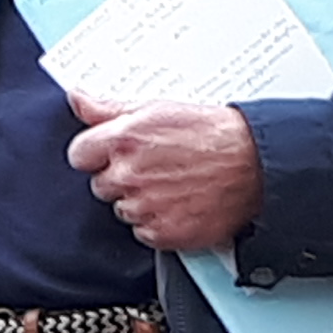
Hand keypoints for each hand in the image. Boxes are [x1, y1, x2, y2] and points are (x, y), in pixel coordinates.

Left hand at [65, 97, 263, 255]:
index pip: (78, 155)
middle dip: (121, 178)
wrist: (254, 164)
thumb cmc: (211, 133)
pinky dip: (157, 223)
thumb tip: (77, 99)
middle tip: (154, 168)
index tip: (113, 154)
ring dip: (140, 201)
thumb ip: (108, 109)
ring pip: (122, 210)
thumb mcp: (157, 109)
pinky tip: (178, 204)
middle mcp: (129, 175)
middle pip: (100, 185)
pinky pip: (143, 233)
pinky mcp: (162, 233)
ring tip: (171, 185)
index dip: (95, 154)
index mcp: (123, 139)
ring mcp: (145, 206)